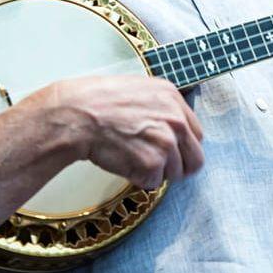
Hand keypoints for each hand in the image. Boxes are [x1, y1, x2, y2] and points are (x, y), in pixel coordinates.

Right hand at [41, 75, 203, 189]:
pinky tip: (123, 162)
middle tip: (156, 166)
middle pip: (195, 159)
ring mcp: (166, 142)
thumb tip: (169, 126)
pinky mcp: (153, 163)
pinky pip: (153, 182)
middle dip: (177, 167)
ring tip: (131, 157)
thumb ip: (160, 107)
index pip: (196, 134)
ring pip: (175, 174)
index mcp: (173, 98)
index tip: (171, 152)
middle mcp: (176, 119)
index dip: (182, 147)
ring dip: (155, 172)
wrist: (76, 115)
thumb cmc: (97, 102)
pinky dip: (138, 179)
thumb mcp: (138, 90)